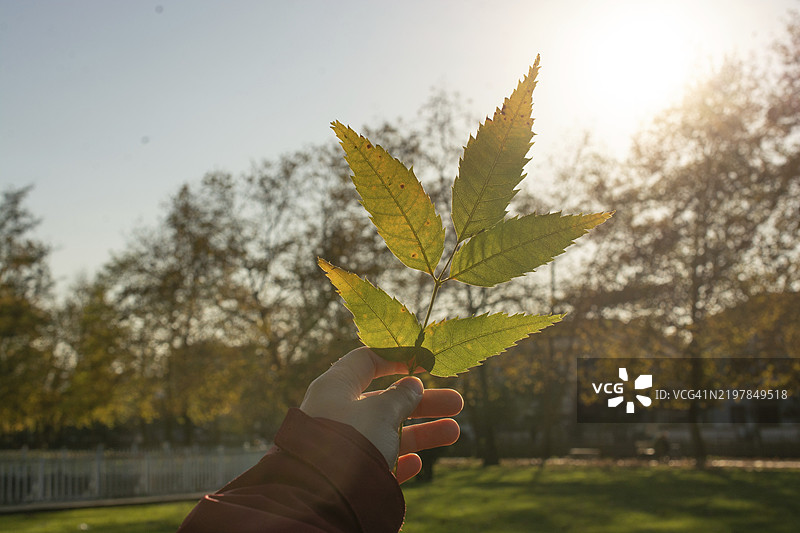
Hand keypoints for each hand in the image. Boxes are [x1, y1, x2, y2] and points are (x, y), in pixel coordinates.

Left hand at [300, 347, 462, 482]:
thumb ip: (400, 397)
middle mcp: (337, 413)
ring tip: (454, 432)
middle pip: (385, 401)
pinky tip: (416, 463)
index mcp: (336, 388)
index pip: (366, 361)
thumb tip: (412, 385)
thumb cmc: (351, 441)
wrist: (323, 501)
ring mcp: (343, 445)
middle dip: (423, 402)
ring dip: (422, 432)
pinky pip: (378, 463)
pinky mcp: (349, 475)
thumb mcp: (380, 412)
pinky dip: (399, 461)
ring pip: (388, 433)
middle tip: (457, 402)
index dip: (396, 358)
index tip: (425, 363)